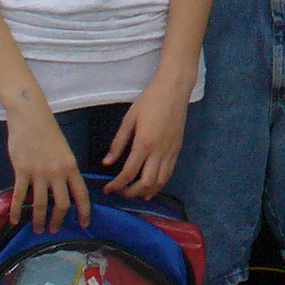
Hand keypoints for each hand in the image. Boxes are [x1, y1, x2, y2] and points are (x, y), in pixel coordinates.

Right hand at [5, 100, 89, 231]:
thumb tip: (65, 189)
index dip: (84, 211)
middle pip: (62, 204)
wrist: (30, 117)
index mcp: (71, 166)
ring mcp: (39, 172)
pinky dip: (17, 210)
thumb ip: (65, 170)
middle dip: (58, 221)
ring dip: (39, 220)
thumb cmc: (48, 132)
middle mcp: (57, 172)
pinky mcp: (22, 171)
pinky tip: (14, 220)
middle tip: (54, 231)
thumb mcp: (64, 151)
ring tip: (38, 230)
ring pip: (41, 204)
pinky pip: (20, 196)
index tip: (84, 224)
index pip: (81, 194)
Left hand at [104, 74, 191, 198]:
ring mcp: (170, 152)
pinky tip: (151, 187)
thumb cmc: (149, 101)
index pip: (128, 173)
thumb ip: (118, 143)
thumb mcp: (129, 119)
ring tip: (134, 194)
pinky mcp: (177, 150)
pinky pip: (169, 174)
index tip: (107, 189)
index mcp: (144, 143)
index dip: (116, 185)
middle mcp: (159, 152)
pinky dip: (159, 184)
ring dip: (146, 192)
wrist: (174, 90)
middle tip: (120, 193)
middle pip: (145, 184)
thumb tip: (106, 163)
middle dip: (131, 193)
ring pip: (160, 182)